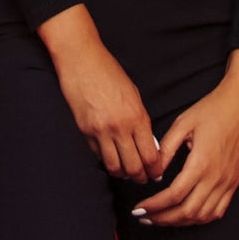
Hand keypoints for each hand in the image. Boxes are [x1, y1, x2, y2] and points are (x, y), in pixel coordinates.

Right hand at [37, 4, 162, 183]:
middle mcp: (120, 127)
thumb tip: (147, 144)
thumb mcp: (133, 94)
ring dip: (123, 173)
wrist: (82, 61)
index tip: (156, 173)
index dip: (155, 169)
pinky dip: (107, 160)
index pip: (150, 155)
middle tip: (143, 178)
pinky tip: (111, 158)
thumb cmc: (110, 72)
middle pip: (133, 167)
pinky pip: (98, 156)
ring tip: (127, 172)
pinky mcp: (85, 132)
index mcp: (136, 116)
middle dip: (140, 177)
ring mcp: (100, 132)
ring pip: (115, 167)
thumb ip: (141, 120)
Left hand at [130, 49, 238, 226]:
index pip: (174, 195)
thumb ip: (166, 149)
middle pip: (187, 212)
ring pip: (202, 216)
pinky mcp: (234, 183)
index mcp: (202, 162)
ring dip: (179, 222)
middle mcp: (216, 177)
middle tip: (144, 217)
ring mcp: (228, 183)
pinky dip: (200, 219)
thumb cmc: (211, 110)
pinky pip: (217, 211)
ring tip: (161, 218)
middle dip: (162, 218)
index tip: (139, 208)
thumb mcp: (183, 123)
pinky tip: (186, 215)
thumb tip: (153, 173)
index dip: (154, 206)